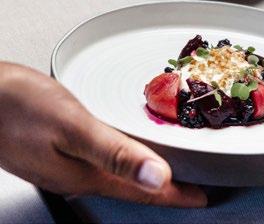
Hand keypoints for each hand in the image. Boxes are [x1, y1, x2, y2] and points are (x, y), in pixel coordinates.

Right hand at [0, 63, 206, 206]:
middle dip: (164, 190)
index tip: (202, 198)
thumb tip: (157, 176)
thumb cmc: (17, 106)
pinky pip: (99, 162)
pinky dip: (123, 160)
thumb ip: (116, 152)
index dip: (175, 196)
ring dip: (144, 176)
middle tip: (192, 188)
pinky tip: (124, 149)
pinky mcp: (53, 151)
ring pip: (115, 176)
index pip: (142, 192)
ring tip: (168, 172)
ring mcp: (61, 166)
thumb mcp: (73, 126)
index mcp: (85, 173)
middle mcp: (75, 176)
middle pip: (131, 188)